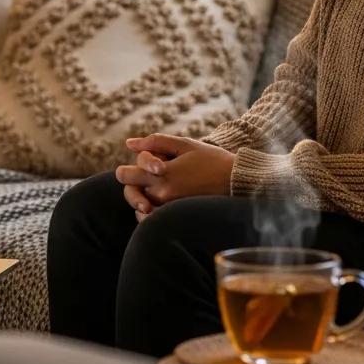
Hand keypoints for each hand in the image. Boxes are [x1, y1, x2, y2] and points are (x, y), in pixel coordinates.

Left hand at [116, 134, 235, 222]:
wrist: (237, 182)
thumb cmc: (212, 160)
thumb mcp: (184, 144)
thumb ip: (155, 142)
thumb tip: (129, 144)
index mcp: (162, 174)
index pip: (126, 175)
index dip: (129, 167)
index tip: (141, 165)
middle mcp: (162, 194)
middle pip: (129, 193)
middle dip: (132, 184)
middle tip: (144, 178)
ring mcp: (169, 209)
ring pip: (139, 208)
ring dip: (142, 198)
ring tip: (157, 187)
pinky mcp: (178, 218)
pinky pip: (153, 220)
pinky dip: (152, 213)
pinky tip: (162, 202)